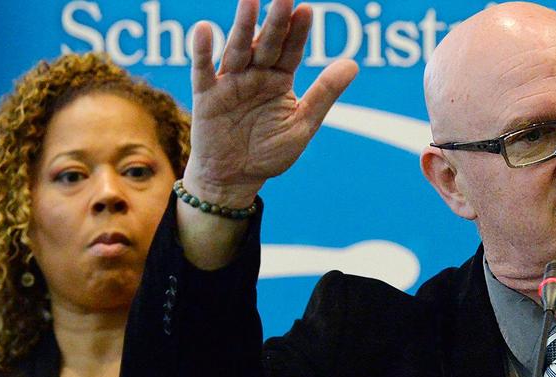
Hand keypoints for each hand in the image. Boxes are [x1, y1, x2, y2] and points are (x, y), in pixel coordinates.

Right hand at [184, 0, 358, 206]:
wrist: (234, 180)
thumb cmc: (269, 153)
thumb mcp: (302, 125)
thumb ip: (324, 94)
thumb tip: (353, 64)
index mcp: (280, 79)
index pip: (291, 49)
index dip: (298, 31)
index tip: (307, 10)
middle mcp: (255, 74)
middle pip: (266, 43)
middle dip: (275, 20)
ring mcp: (230, 82)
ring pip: (237, 49)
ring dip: (242, 25)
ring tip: (249, 0)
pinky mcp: (206, 96)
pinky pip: (203, 71)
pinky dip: (203, 51)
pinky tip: (204, 29)